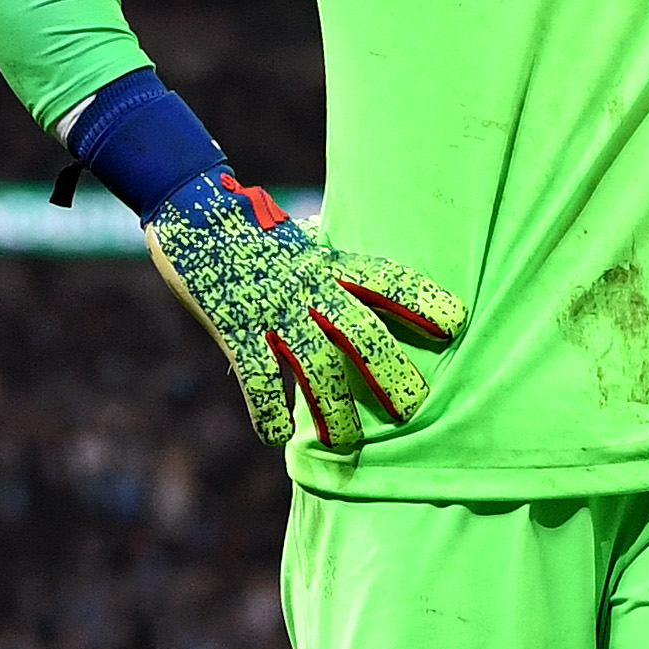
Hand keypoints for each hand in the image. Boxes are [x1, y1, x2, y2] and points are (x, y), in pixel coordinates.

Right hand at [53, 66, 462, 452]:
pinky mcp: (233, 324)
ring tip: (349, 441)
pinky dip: (267, 409)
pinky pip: (256, 375)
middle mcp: (306, 285)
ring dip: (334, 407)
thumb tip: (352, 286)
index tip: (457, 322)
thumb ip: (326, 265)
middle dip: (389, 370)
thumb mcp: (300, 240)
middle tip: (414, 406)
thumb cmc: (250, 227)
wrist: (190, 207)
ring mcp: (271, 306)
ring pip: (315, 363)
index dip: (422, 300)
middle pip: (361, 330)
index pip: (385, 279)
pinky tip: (275, 437)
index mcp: (327, 262)